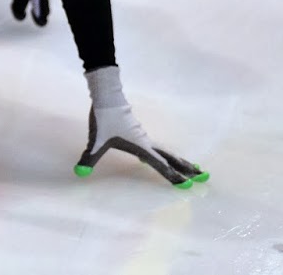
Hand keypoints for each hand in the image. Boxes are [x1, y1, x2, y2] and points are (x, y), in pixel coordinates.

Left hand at [75, 66, 207, 187]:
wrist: (107, 97)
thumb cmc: (104, 119)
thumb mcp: (96, 141)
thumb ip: (89, 157)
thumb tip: (79, 172)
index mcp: (141, 147)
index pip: (161, 166)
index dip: (173, 177)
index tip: (188, 186)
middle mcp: (146, 143)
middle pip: (171, 158)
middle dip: (186, 169)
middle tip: (204, 176)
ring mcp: (144, 137)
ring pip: (166, 151)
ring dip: (179, 161)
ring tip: (192, 168)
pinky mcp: (138, 132)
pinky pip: (158, 147)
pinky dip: (167, 154)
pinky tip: (162, 157)